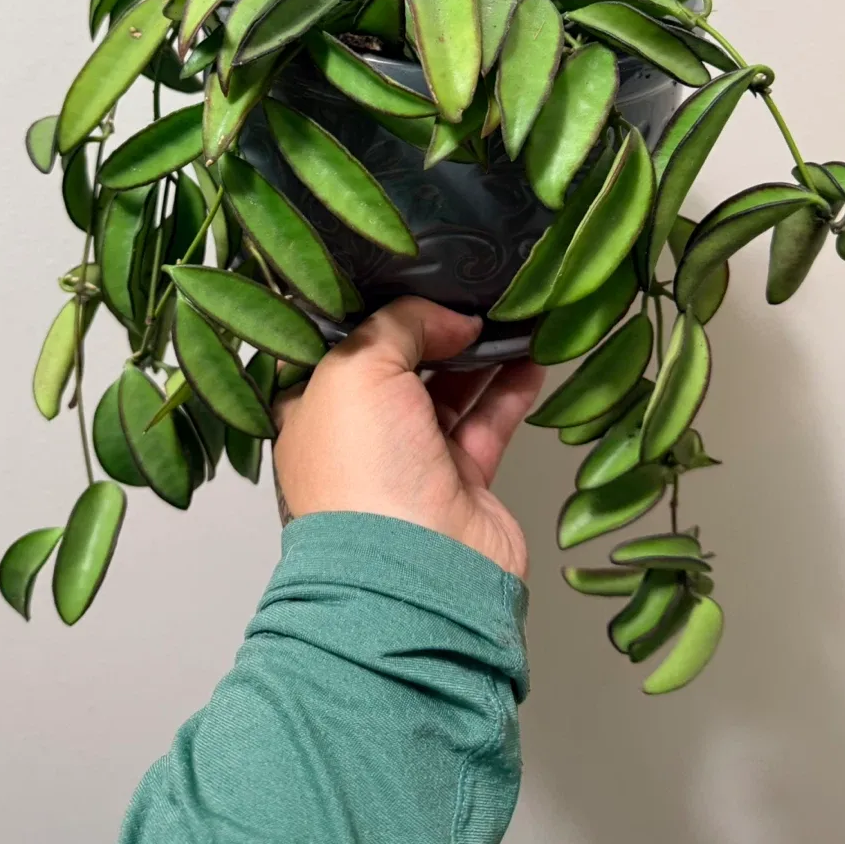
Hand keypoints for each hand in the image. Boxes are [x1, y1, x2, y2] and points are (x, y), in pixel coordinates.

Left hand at [272, 298, 544, 578]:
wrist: (415, 572)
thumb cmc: (362, 468)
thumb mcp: (359, 367)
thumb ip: (401, 323)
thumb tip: (451, 319)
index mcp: (312, 406)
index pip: (338, 343)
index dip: (372, 306)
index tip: (409, 270)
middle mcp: (358, 432)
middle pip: (399, 363)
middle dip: (433, 324)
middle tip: (471, 283)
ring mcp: (411, 458)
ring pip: (449, 388)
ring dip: (480, 351)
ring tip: (510, 308)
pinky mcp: (461, 480)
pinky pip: (489, 420)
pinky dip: (511, 386)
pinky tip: (532, 352)